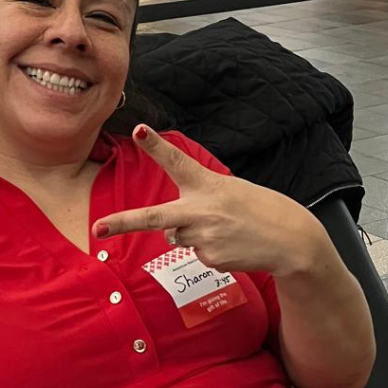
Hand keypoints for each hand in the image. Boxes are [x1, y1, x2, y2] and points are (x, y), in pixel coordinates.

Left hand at [93, 125, 324, 278]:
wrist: (289, 239)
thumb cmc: (256, 210)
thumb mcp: (228, 192)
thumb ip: (194, 205)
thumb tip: (168, 233)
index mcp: (206, 185)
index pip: (177, 162)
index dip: (156, 146)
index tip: (139, 130)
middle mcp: (200, 210)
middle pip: (153, 217)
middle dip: (122, 223)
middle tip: (98, 228)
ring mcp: (204, 237)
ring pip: (177, 237)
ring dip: (192, 235)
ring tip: (224, 231)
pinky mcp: (210, 258)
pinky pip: (196, 254)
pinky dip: (210, 250)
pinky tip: (231, 245)